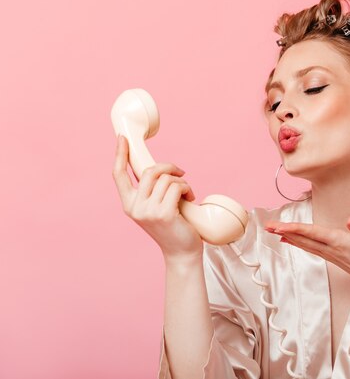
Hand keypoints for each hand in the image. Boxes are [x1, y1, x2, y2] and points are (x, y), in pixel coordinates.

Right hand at [112, 134, 202, 259]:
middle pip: (149, 171)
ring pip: (165, 178)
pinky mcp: (163, 214)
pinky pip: (176, 186)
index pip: (118, 175)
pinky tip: (190, 197)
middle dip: (168, 167)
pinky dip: (187, 188)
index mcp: (129, 204)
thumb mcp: (155, 206)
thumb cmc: (172, 227)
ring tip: (186, 192)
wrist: (181, 252)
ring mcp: (148, 212)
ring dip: (181, 181)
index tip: (122, 138)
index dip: (119, 154)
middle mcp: (134, 208)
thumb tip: (158, 168)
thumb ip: (151, 190)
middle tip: (181, 173)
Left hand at [264, 216, 349, 286]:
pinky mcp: (330, 255)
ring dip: (288, 236)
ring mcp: (329, 253)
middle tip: (268, 226)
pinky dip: (297, 242)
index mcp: (340, 242)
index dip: (296, 229)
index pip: (313, 233)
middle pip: (303, 238)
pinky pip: (309, 247)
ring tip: (273, 230)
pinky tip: (289, 239)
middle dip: (285, 231)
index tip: (281, 226)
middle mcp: (331, 248)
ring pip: (304, 243)